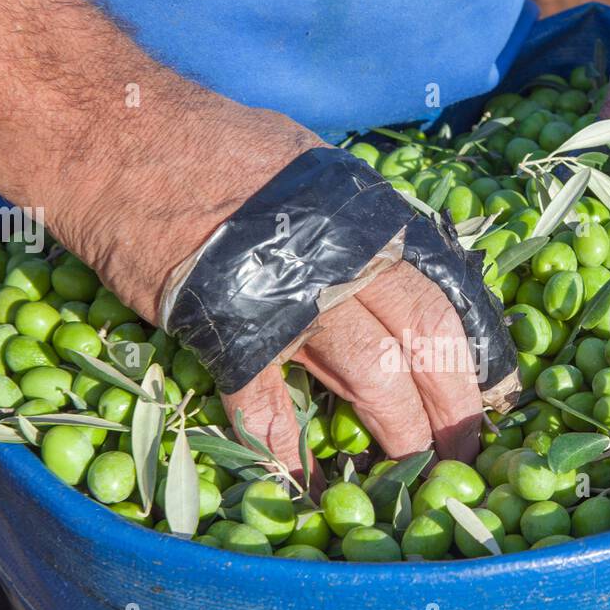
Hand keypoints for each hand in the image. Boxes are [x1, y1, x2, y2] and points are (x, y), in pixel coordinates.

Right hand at [0, 0, 487, 481]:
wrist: (118, 132)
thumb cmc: (218, 142)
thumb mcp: (315, 164)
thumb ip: (359, 219)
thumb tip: (399, 258)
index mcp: (368, 219)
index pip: (442, 300)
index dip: (471, 360)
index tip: (491, 402)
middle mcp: (342, 256)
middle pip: (420, 344)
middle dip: (449, 407)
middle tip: (460, 454)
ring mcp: (285, 294)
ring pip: (367, 375)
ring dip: (393, 430)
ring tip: (406, 471)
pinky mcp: (222, 324)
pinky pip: (263, 398)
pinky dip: (281, 444)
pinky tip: (299, 477)